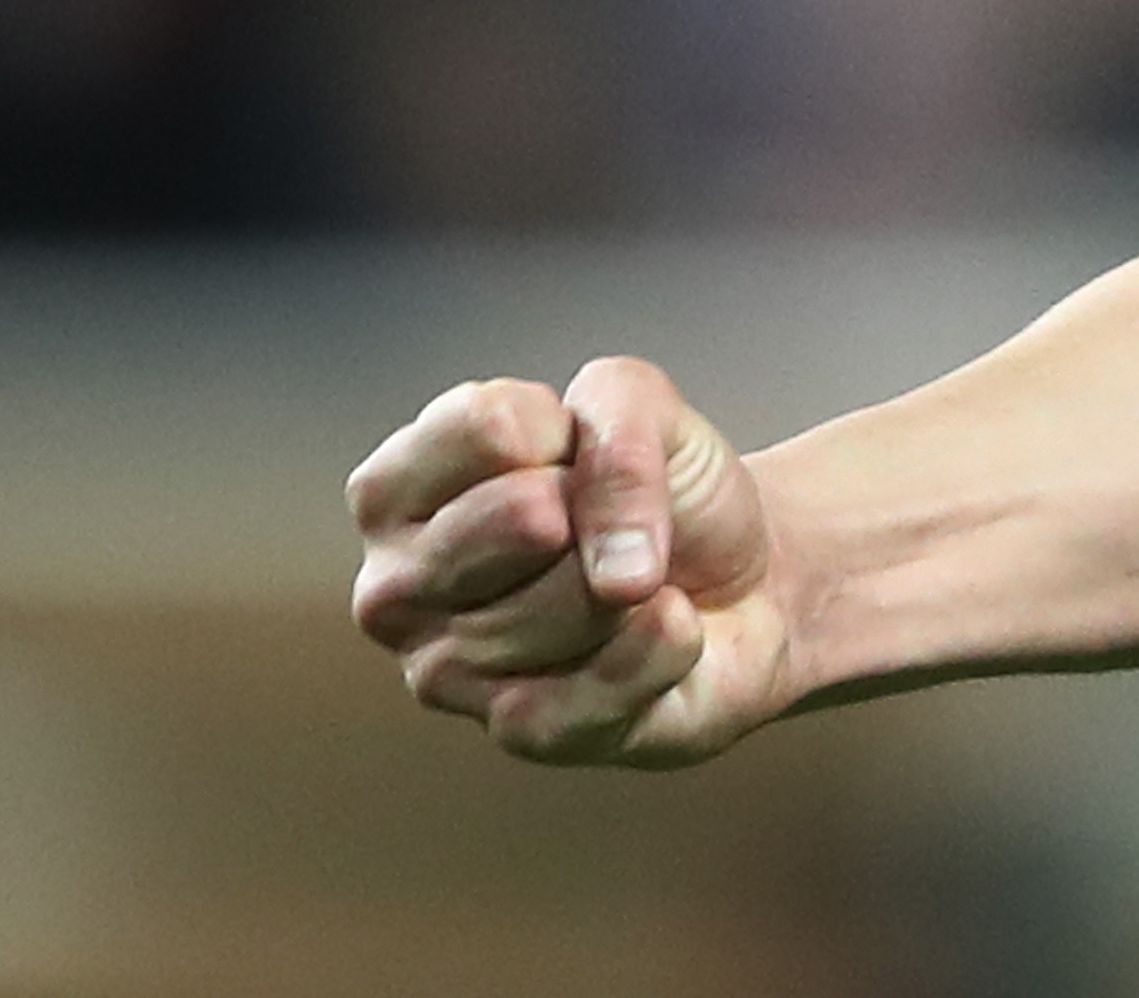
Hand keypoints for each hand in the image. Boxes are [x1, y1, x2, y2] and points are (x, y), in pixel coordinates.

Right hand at [348, 356, 790, 765]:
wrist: (744, 578)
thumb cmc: (660, 490)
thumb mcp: (642, 406)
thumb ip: (619, 432)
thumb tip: (616, 574)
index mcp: (396, 492)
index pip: (482, 427)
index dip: (566, 426)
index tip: (575, 449)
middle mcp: (394, 588)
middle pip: (524, 516)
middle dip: (602, 508)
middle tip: (609, 526)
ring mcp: (444, 671)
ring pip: (571, 601)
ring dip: (637, 579)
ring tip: (631, 582)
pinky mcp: (519, 732)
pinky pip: (606, 681)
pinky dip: (666, 642)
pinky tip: (669, 627)